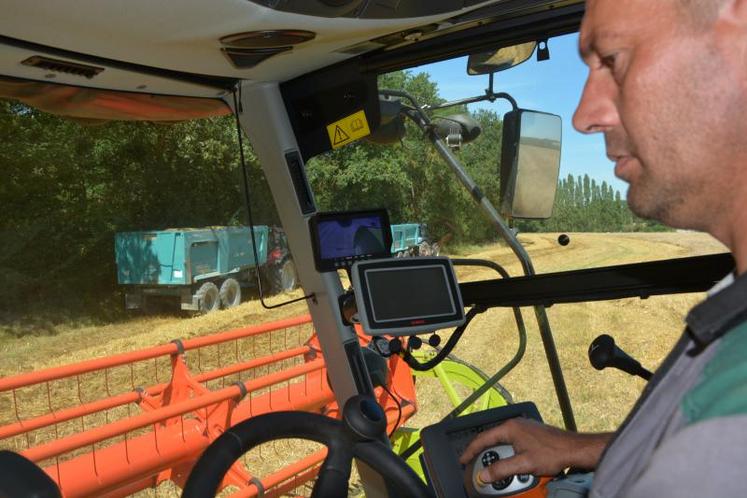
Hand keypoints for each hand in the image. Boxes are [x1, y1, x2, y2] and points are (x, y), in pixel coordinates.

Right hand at [459, 418, 610, 482]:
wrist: (574, 449)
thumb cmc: (553, 453)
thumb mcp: (524, 464)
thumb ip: (502, 469)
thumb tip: (485, 475)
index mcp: (510, 428)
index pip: (483, 438)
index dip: (471, 450)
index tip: (464, 459)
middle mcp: (515, 424)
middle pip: (491, 438)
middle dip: (482, 452)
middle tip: (475, 463)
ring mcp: (524, 428)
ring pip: (502, 440)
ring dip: (496, 453)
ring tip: (492, 465)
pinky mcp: (531, 433)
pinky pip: (512, 441)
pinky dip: (507, 451)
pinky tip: (510, 461)